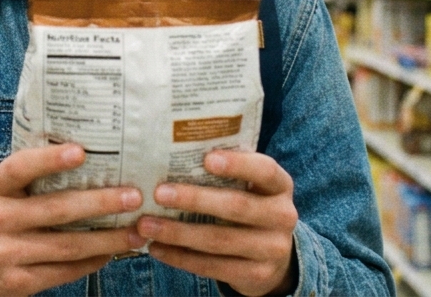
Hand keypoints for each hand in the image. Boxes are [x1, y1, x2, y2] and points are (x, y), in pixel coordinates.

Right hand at [0, 143, 142, 296]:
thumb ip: (28, 175)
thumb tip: (86, 154)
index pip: (19, 168)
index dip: (49, 160)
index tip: (81, 151)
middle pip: (56, 210)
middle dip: (100, 203)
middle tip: (133, 197)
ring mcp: (6, 254)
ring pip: (67, 246)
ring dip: (107, 239)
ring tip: (135, 230)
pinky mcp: (18, 282)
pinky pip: (64, 271)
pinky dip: (92, 261)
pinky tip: (111, 252)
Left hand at [134, 151, 298, 296]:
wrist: (274, 256)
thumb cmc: (249, 207)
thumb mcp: (249, 188)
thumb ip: (227, 173)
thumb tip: (175, 154)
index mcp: (280, 186)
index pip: (265, 171)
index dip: (238, 164)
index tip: (207, 159)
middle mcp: (283, 216)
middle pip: (236, 207)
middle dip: (194, 200)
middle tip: (159, 194)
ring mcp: (272, 249)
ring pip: (219, 240)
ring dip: (178, 233)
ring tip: (147, 225)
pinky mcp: (257, 275)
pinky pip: (213, 267)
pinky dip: (181, 258)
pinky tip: (157, 248)